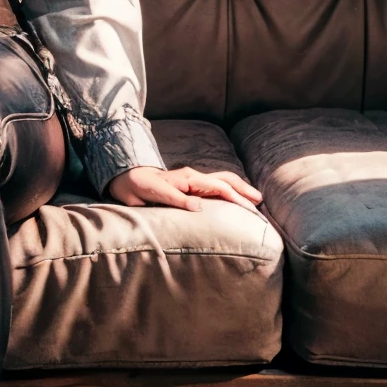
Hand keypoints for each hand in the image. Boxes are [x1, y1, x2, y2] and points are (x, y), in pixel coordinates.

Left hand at [107, 165, 262, 212]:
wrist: (126, 179)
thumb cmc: (139, 187)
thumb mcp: (155, 194)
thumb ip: (176, 200)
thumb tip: (199, 207)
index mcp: (189, 179)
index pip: (219, 187)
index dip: (236, 198)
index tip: (251, 209)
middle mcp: (193, 177)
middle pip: (226, 180)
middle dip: (244, 189)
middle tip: (260, 201)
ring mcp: (192, 180)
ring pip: (222, 181)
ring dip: (239, 188)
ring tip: (254, 199)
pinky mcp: (189, 185)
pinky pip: (214, 186)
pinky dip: (228, 190)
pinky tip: (234, 199)